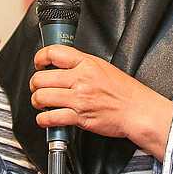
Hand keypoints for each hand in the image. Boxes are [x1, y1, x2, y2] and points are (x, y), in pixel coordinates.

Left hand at [30, 45, 172, 160]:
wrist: (138, 111)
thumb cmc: (125, 91)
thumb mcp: (104, 67)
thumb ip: (83, 64)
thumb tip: (63, 65)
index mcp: (87, 63)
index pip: (54, 53)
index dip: (40, 57)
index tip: (38, 63)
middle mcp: (81, 79)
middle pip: (42, 78)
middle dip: (34, 84)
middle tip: (37, 87)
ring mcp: (79, 99)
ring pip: (42, 97)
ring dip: (36, 101)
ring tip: (40, 103)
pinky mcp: (80, 117)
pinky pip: (52, 118)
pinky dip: (43, 120)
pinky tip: (45, 119)